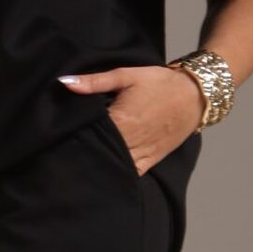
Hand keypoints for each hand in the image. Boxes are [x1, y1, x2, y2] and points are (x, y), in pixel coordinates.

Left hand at [57, 64, 202, 173]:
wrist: (195, 94)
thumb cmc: (159, 83)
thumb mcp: (126, 75)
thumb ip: (94, 81)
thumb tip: (64, 82)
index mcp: (122, 120)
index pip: (89, 133)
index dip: (72, 135)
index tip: (57, 136)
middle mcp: (131, 141)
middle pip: (100, 152)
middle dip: (82, 152)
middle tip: (61, 154)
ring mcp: (143, 153)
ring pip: (114, 166)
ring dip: (98, 165)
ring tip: (79, 164)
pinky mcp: (152, 160)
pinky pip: (132, 174)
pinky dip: (118, 175)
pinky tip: (103, 175)